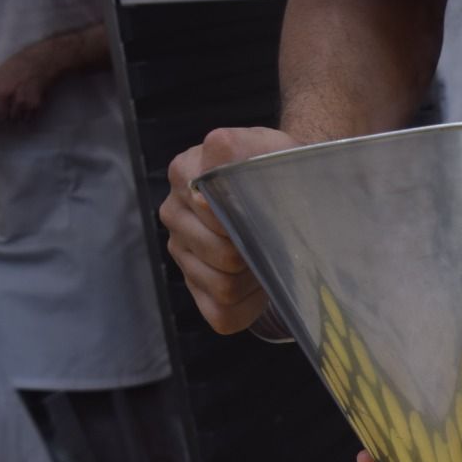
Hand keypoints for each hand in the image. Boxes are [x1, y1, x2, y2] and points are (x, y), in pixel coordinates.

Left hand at [0, 48, 51, 123]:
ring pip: (17, 119)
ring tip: (16, 107)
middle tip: (6, 110)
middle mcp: (11, 98)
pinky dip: (27, 115)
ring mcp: (24, 103)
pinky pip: (29, 118)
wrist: (37, 64)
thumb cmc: (14, 67)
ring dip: (16, 116)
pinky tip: (26, 106)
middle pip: (4, 118)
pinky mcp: (36, 106)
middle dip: (5, 115)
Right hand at [158, 126, 301, 332]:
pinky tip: (258, 282)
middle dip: (254, 251)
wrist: (288, 189)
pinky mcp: (193, 286)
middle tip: (272, 238)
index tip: (265, 210)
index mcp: (185, 174)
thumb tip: (214, 160)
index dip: (245, 218)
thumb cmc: (278, 171)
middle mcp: (174, 213)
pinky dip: (248, 305)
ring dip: (254, 278)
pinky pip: (220, 313)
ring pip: (222, 286)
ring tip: (265, 256)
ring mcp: (180, 252)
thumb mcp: (270, 148)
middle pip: (220, 253)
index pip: (209, 209)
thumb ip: (242, 149)